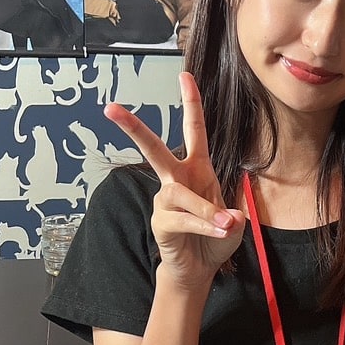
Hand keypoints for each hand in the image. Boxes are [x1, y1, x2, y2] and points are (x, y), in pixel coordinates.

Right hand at [105, 71, 244, 292]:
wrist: (199, 268)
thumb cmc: (215, 238)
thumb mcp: (234, 222)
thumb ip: (232, 214)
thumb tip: (227, 216)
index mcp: (197, 169)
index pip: (194, 130)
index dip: (191, 103)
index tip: (185, 76)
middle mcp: (177, 179)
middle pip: (154, 148)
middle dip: (133, 127)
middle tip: (110, 109)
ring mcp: (165, 200)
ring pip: (182, 194)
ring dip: (206, 210)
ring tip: (224, 226)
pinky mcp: (161, 222)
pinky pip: (184, 220)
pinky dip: (204, 227)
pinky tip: (218, 233)